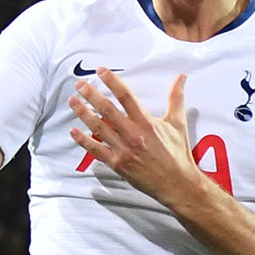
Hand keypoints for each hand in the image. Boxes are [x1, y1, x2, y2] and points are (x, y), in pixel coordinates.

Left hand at [69, 69, 203, 206]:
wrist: (177, 184)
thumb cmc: (178, 153)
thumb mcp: (178, 123)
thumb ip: (176, 98)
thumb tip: (181, 77)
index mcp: (146, 122)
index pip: (126, 96)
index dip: (112, 81)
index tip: (101, 71)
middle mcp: (132, 134)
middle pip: (107, 110)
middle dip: (91, 95)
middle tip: (79, 84)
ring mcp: (123, 150)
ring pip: (98, 128)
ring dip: (83, 113)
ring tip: (72, 101)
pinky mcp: (117, 164)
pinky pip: (97, 150)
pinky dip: (84, 140)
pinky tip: (73, 131)